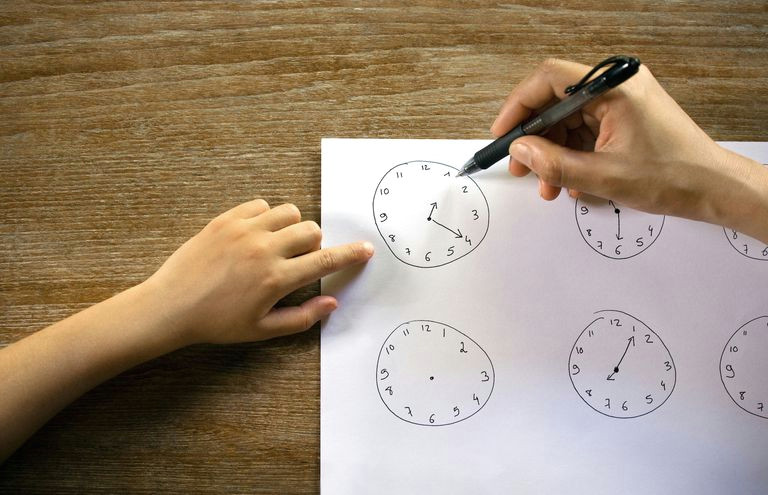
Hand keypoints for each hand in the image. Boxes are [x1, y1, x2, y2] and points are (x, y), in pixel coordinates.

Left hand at [145, 199, 372, 344]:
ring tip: (278, 244)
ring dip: (292, 226)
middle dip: (314, 243)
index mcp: (276, 279)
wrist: (170, 306)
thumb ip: (302, 317)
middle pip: (311, 230)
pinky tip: (256, 235)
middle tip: (298, 259)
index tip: (365, 249)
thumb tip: (332, 303)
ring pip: (289, 212)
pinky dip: (266, 216)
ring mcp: (244, 230)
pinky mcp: (225, 220)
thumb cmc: (216, 323)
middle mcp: (264, 249)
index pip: (326, 260)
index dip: (350, 254)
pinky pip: (260, 204)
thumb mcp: (262, 330)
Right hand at [491, 58, 767, 241]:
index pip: (550, 78)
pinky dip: (571, 155)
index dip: (520, 104)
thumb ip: (555, 163)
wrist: (712, 189)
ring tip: (547, 184)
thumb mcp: (603, 176)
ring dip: (552, 153)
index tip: (504, 131)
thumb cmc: (674, 175)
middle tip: (520, 165)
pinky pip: (584, 131)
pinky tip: (570, 181)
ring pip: (567, 121)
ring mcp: (620, 102)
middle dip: (534, 137)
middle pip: (556, 101)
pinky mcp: (623, 119)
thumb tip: (521, 150)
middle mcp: (616, 87)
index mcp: (614, 87)